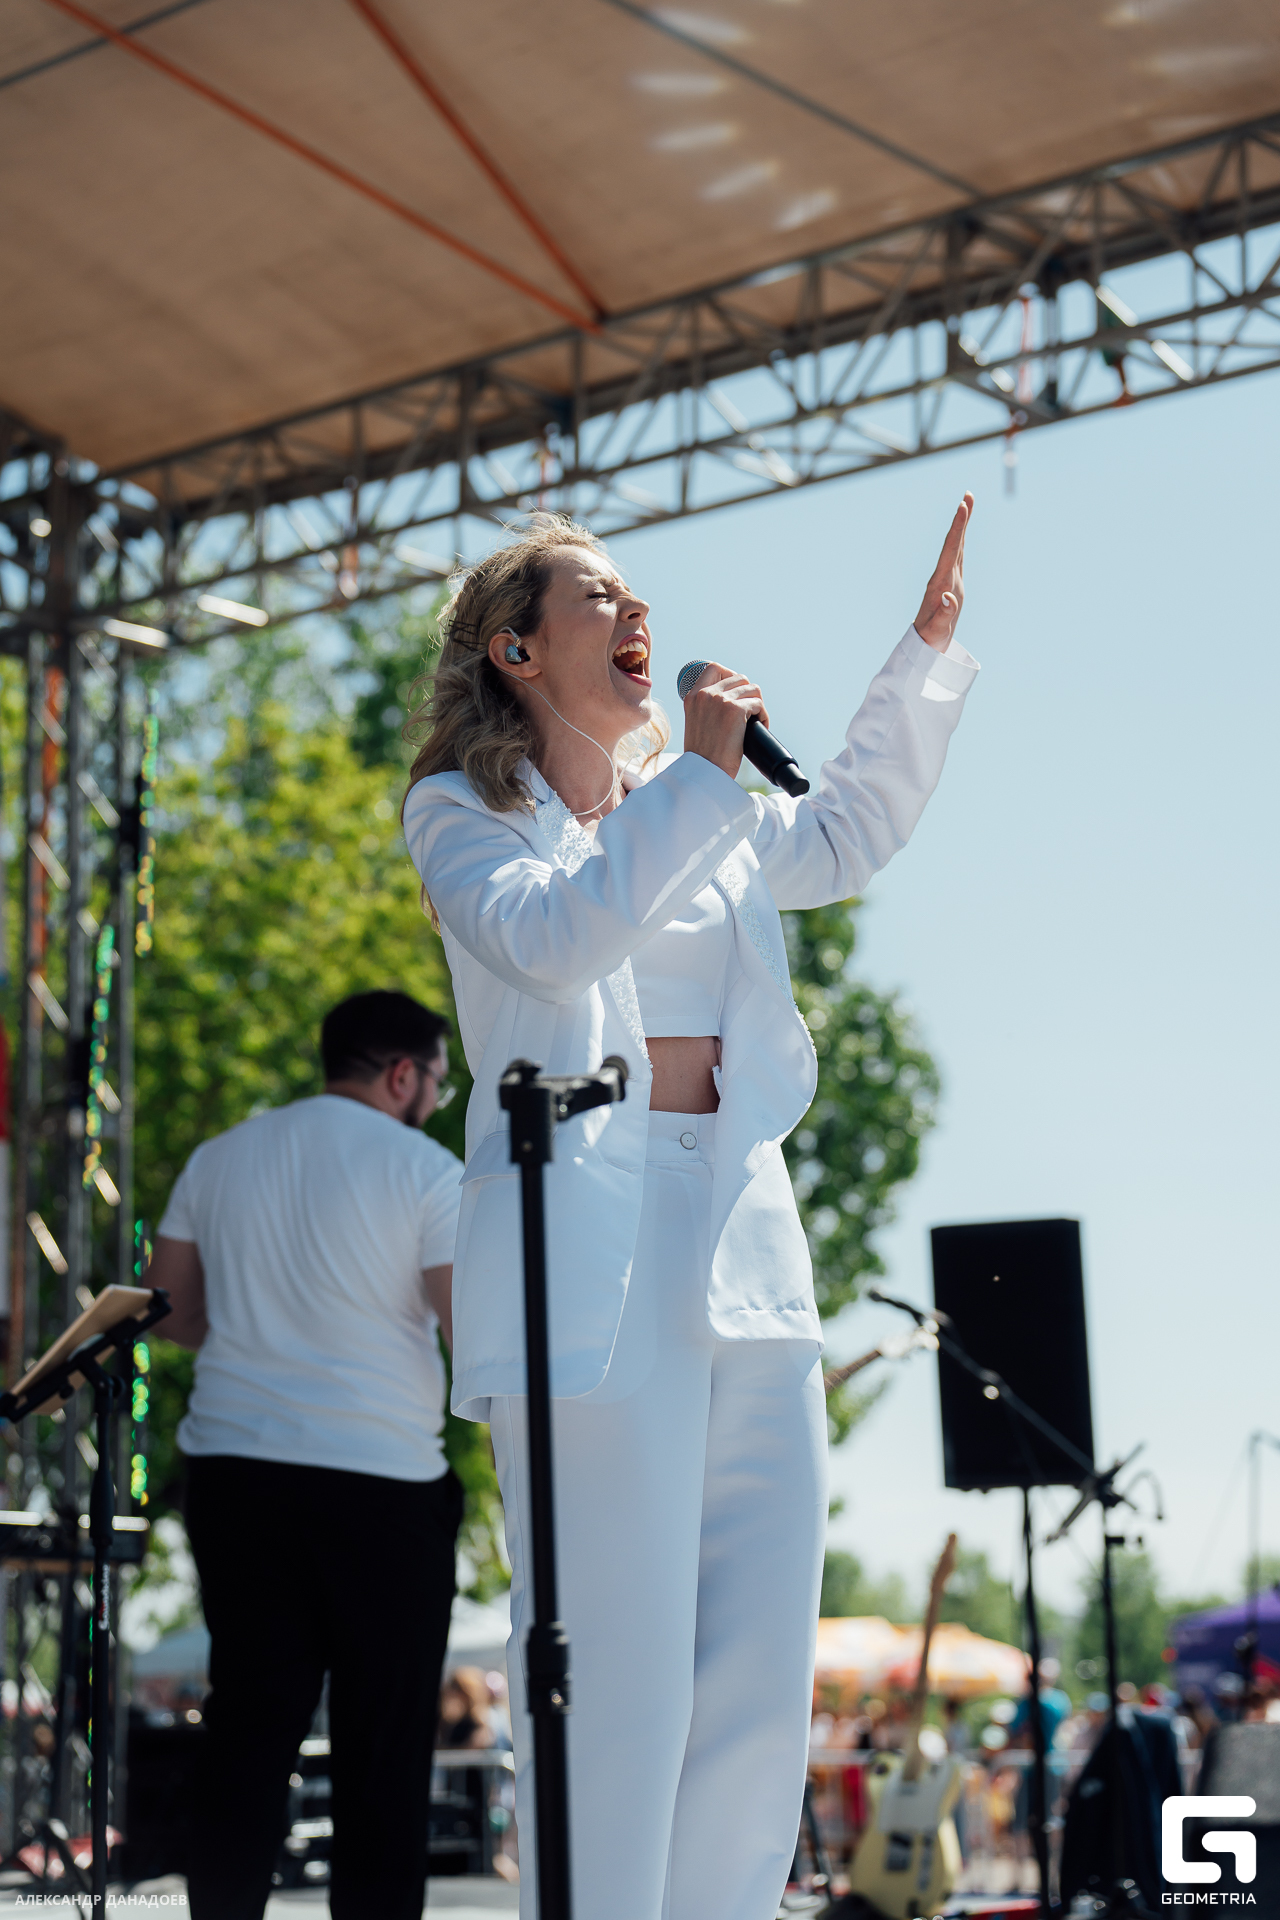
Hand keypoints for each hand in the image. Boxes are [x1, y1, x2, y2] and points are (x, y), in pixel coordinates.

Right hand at [682, 664, 769, 780]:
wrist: (704, 772)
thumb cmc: (704, 756)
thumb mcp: (698, 724)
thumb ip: (708, 708)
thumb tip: (734, 700)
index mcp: (693, 696)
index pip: (714, 668)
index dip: (731, 675)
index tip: (737, 693)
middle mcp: (705, 694)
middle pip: (739, 677)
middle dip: (749, 693)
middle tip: (750, 712)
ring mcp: (720, 700)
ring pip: (752, 689)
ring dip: (758, 704)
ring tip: (756, 720)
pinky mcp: (735, 710)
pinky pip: (758, 703)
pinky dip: (763, 715)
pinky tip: (760, 726)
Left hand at [914, 493, 972, 652]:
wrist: (924, 643)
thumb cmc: (931, 638)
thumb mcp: (937, 630)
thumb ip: (944, 614)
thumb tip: (948, 597)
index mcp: (941, 583)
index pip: (950, 551)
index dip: (957, 529)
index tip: (961, 508)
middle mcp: (943, 576)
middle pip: (953, 543)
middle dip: (961, 519)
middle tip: (967, 495)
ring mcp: (947, 578)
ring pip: (956, 546)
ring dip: (961, 525)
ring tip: (967, 504)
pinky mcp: (952, 582)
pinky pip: (958, 555)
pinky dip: (962, 539)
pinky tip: (964, 530)